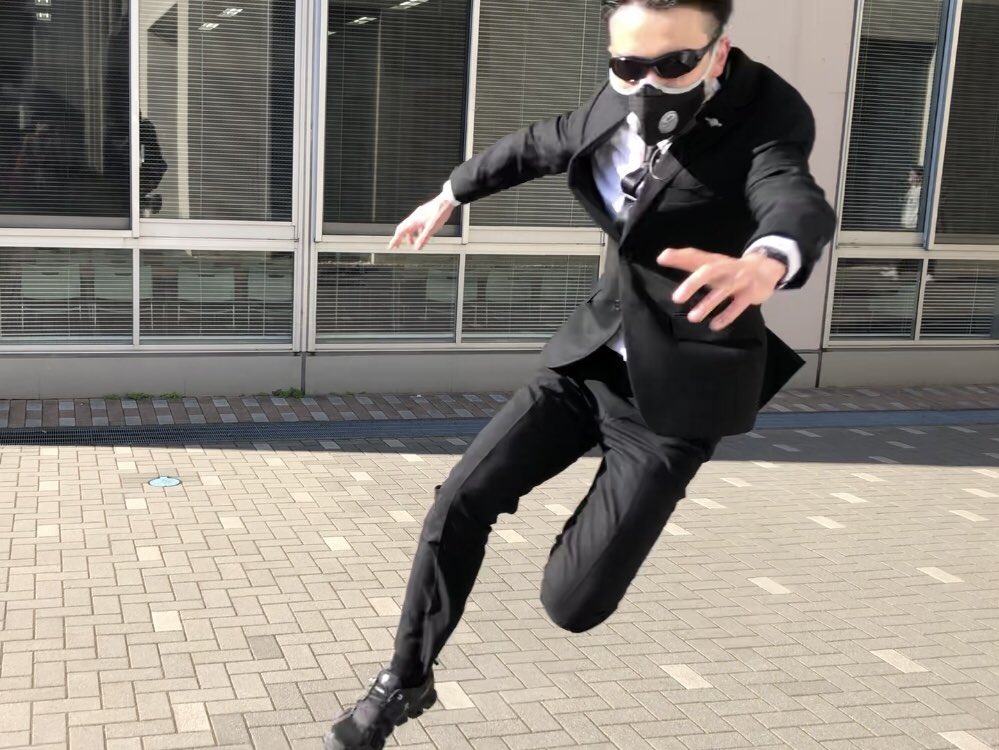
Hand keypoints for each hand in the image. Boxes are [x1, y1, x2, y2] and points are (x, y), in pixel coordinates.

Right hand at [388, 193, 456, 249]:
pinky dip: (417, 232)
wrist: (447, 200)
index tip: (391, 247)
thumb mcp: (431, 228)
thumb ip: (423, 238)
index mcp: (414, 220)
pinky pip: (418, 225)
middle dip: (400, 239)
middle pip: (404, 229)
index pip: (401, 231)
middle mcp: (414, 217)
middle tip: (398, 246)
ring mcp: (419, 215)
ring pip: (411, 227)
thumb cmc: (439, 212)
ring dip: (410, 236)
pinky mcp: (425, 214)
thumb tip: (417, 247)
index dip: (395, 240)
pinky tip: (423, 235)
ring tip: (413, 244)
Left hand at [657, 247, 786, 330]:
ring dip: (708, 304)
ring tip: (692, 318)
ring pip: (724, 290)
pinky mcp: (751, 293)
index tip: (662, 259)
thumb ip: (688, 262)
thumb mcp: (711, 265)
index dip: (679, 256)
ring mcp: (740, 280)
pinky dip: (727, 316)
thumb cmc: (730, 270)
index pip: (695, 255)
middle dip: (693, 283)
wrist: (767, 269)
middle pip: (710, 271)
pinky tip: (714, 325)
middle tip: (676, 298)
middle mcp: (726, 268)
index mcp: (714, 261)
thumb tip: (661, 257)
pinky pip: (739, 305)